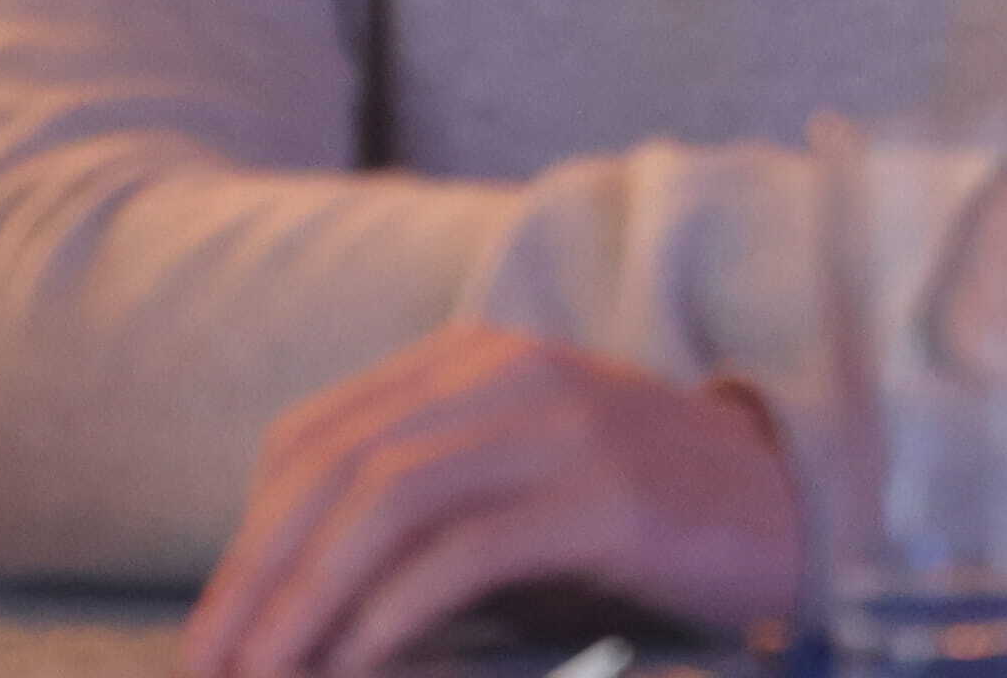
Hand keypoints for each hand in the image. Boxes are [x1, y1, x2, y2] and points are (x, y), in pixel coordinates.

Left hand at [180, 325, 797, 677]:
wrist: (796, 512)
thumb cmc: (637, 520)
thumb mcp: (516, 487)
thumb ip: (421, 506)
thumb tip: (288, 596)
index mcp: (478, 360)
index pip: (313, 439)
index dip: (244, 539)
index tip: (213, 634)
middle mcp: (514, 374)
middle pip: (334, 470)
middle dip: (253, 582)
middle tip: (211, 673)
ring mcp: (566, 428)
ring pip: (385, 503)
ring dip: (303, 605)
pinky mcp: (610, 497)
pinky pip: (466, 552)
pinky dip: (391, 615)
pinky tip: (358, 664)